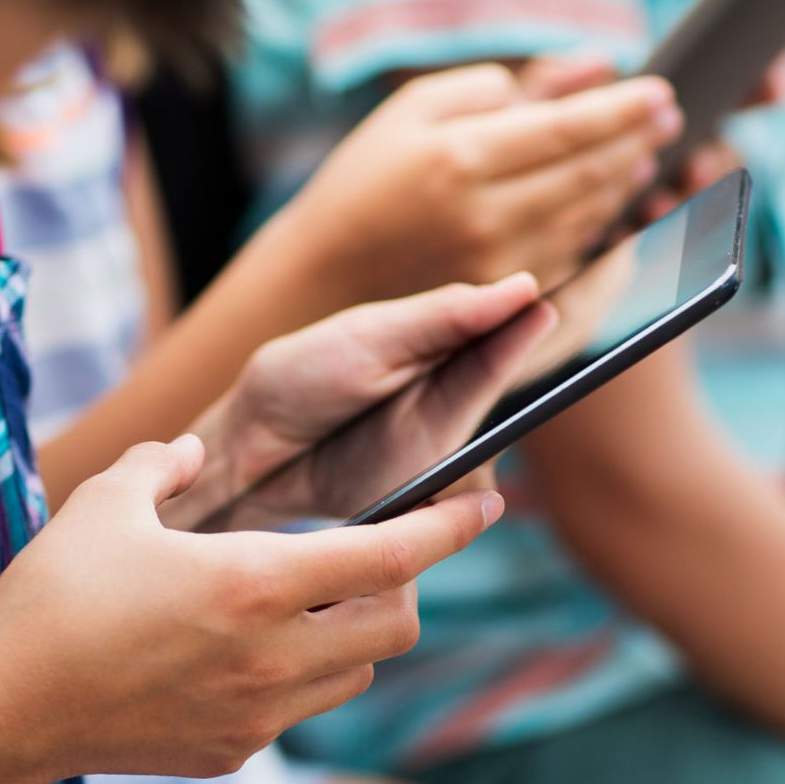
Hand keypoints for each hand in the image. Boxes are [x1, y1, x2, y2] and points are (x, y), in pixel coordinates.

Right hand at [0, 426, 504, 783]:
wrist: (6, 709)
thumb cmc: (52, 599)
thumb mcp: (104, 505)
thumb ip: (160, 466)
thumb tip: (187, 453)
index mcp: (255, 581)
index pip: (391, 554)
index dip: (449, 527)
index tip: (484, 506)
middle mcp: (274, 656)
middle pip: (399, 624)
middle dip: (407, 587)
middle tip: (373, 558)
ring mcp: (260, 714)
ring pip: (357, 672)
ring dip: (353, 634)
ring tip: (305, 605)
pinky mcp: (236, 752)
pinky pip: (299, 710)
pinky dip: (298, 678)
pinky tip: (242, 657)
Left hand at [182, 275, 556, 523]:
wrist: (248, 455)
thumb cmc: (300, 382)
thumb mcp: (368, 340)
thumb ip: (440, 319)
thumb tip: (520, 288)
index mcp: (432, 344)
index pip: (490, 327)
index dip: (516, 316)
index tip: (537, 300)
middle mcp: (444, 397)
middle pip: (492, 376)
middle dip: (508, 353)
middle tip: (531, 321)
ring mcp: (436, 448)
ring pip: (481, 434)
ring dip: (483, 417)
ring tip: (483, 394)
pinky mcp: (422, 495)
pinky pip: (460, 492)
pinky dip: (458, 485)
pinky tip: (449, 469)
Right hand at [275, 62, 682, 299]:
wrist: (321, 279)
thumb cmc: (365, 183)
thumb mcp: (414, 112)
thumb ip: (497, 87)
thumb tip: (586, 72)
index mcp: (460, 158)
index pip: (569, 130)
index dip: (623, 111)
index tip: (662, 93)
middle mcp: (482, 217)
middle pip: (588, 176)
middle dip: (636, 144)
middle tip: (665, 120)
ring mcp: (492, 267)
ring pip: (584, 221)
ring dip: (621, 187)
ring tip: (641, 157)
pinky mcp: (495, 303)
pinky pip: (565, 260)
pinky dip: (594, 228)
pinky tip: (605, 206)